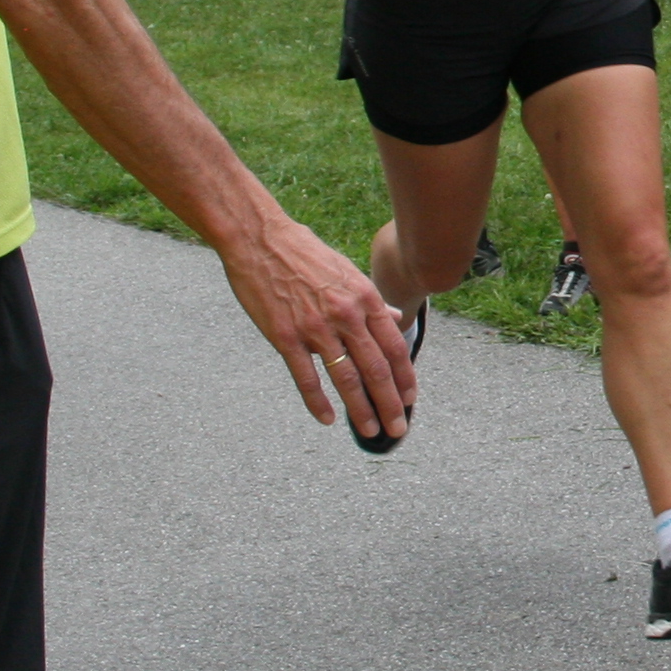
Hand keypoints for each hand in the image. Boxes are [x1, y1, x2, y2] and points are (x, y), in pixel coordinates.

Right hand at [223, 214, 414, 444]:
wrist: (260, 239)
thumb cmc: (304, 252)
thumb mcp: (347, 270)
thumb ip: (372, 298)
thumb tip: (396, 315)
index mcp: (365, 297)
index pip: (394, 346)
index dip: (404, 377)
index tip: (410, 399)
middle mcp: (346, 315)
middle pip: (376, 369)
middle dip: (389, 403)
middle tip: (397, 429)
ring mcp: (316, 328)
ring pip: (346, 378)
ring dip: (360, 410)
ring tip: (370, 431)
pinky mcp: (285, 336)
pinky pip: (306, 377)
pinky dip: (318, 402)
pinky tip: (327, 419)